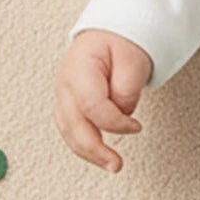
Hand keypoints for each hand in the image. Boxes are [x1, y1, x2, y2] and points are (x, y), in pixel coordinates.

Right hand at [55, 30, 152, 172]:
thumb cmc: (120, 42)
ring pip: (67, 132)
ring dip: (88, 153)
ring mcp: (63, 96)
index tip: (136, 127)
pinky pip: (70, 130)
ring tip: (110, 165)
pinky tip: (99, 155)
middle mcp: (65, 84)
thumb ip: (127, 87)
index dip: (115, 122)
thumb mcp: (132, 58)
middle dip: (95, 149)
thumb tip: (122, 112)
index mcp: (79, 68)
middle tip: (116, 165)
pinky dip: (84, 145)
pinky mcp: (67, 105)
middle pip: (72, 125)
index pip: (92, 105)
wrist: (108, 34)